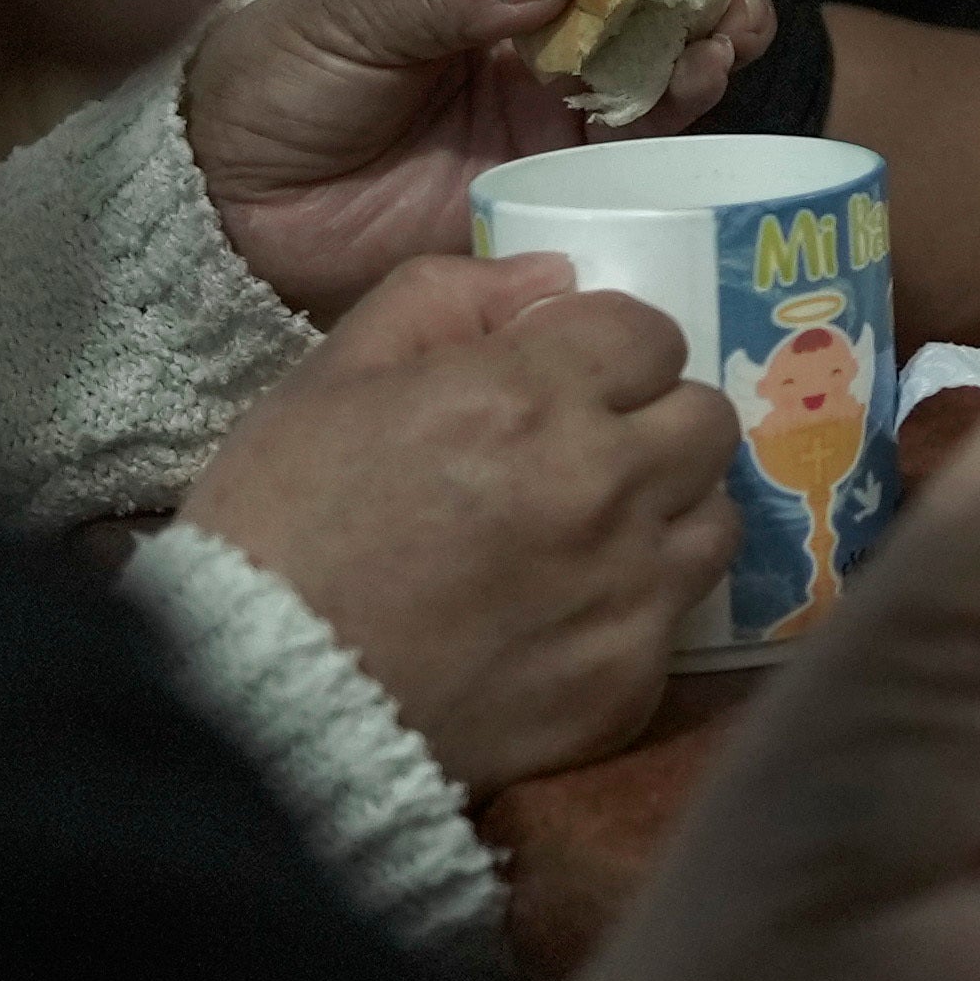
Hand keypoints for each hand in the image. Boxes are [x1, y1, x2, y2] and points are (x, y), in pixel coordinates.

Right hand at [173, 252, 734, 790]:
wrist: (263, 703)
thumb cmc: (278, 525)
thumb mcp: (331, 376)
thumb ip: (446, 298)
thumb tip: (552, 277)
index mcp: (529, 396)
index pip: (652, 334)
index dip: (611, 349)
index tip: (574, 377)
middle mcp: (602, 487)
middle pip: (705, 420)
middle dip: (654, 420)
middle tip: (590, 449)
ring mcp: (627, 592)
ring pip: (716, 520)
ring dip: (668, 511)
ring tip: (593, 533)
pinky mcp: (628, 684)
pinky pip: (677, 618)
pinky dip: (636, 608)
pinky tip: (568, 615)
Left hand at [178, 0, 780, 318]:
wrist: (238, 207)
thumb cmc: (281, 76)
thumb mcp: (350, 11)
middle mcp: (537, 6)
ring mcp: (557, 86)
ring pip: (667, 46)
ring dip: (712, 30)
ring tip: (723, 31)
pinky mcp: (562, 166)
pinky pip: (645, 132)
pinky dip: (684, 104)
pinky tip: (695, 82)